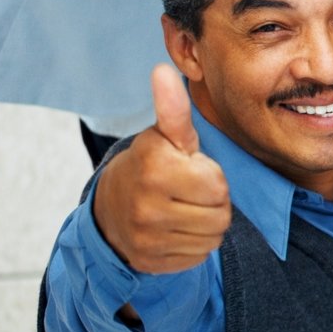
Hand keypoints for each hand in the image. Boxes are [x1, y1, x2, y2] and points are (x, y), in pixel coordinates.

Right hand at [91, 66, 231, 274]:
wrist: (112, 206)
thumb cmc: (152, 164)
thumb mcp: (165, 136)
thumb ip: (172, 108)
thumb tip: (163, 69)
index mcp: (154, 168)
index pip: (218, 186)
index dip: (212, 177)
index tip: (192, 170)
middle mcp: (145, 205)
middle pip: (220, 215)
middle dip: (214, 202)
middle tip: (190, 192)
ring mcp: (145, 237)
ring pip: (212, 238)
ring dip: (207, 224)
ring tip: (185, 209)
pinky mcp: (149, 261)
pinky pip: (198, 256)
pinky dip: (194, 245)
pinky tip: (176, 229)